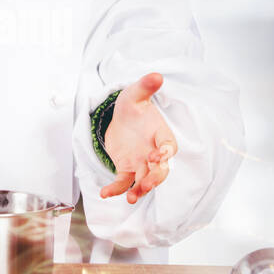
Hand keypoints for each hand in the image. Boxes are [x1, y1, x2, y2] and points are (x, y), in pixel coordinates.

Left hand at [100, 72, 177, 203]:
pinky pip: (123, 182)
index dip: (165, 153)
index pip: (169, 146)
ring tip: (131, 198)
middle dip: (155, 179)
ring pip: (145, 181)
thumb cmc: (133, 106)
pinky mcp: (126, 170)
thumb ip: (145, 86)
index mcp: (161, 135)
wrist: (120, 118)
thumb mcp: (135, 94)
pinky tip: (105, 193)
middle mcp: (154, 152)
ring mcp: (141, 163)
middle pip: (161, 170)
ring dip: (140, 190)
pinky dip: (115, 189)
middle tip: (147, 186)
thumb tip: (156, 75)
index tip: (158, 156)